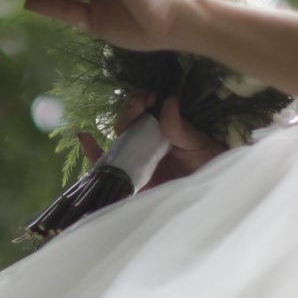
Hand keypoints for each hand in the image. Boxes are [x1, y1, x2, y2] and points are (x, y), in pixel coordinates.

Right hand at [78, 95, 220, 189]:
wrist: (212, 201)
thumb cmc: (210, 169)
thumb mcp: (200, 146)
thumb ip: (182, 128)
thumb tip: (169, 101)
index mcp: (165, 132)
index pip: (146, 112)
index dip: (142, 101)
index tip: (150, 96)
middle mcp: (148, 144)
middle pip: (130, 124)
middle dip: (131, 111)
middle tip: (141, 104)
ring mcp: (138, 162)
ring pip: (118, 140)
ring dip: (119, 125)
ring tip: (125, 119)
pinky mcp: (131, 182)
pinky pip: (107, 168)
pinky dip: (93, 154)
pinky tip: (84, 137)